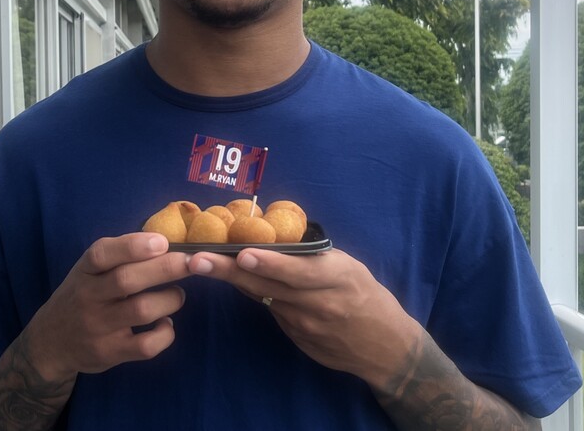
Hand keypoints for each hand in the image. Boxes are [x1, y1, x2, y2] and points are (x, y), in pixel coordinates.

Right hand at [23, 233, 189, 381]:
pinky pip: (145, 345)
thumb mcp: (88, 271)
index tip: (161, 241)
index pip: (101, 254)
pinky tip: (165, 324)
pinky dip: (164, 333)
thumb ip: (118, 256)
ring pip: (141, 310)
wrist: (51, 342)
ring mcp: (98, 327)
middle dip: (165, 268)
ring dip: (170, 299)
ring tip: (178, 295)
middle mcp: (88, 297)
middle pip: (127, 280)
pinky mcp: (110, 352)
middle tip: (191, 262)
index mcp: (84, 271)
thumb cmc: (82, 295)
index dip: (133, 246)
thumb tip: (165, 241)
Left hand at [186, 247, 420, 389]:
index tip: (243, 253)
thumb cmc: (367, 295)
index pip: (298, 270)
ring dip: (233, 280)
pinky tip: (234, 280)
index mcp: (337, 278)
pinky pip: (270, 310)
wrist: (385, 347)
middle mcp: (318, 303)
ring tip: (202, 264)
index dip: (270, 262)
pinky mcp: (297, 338)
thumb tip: (275, 236)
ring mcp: (305, 325)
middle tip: (198, 260)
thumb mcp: (348, 268)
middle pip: (268, 285)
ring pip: (263, 297)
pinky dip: (254, 292)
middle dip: (230, 271)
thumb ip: (314, 257)